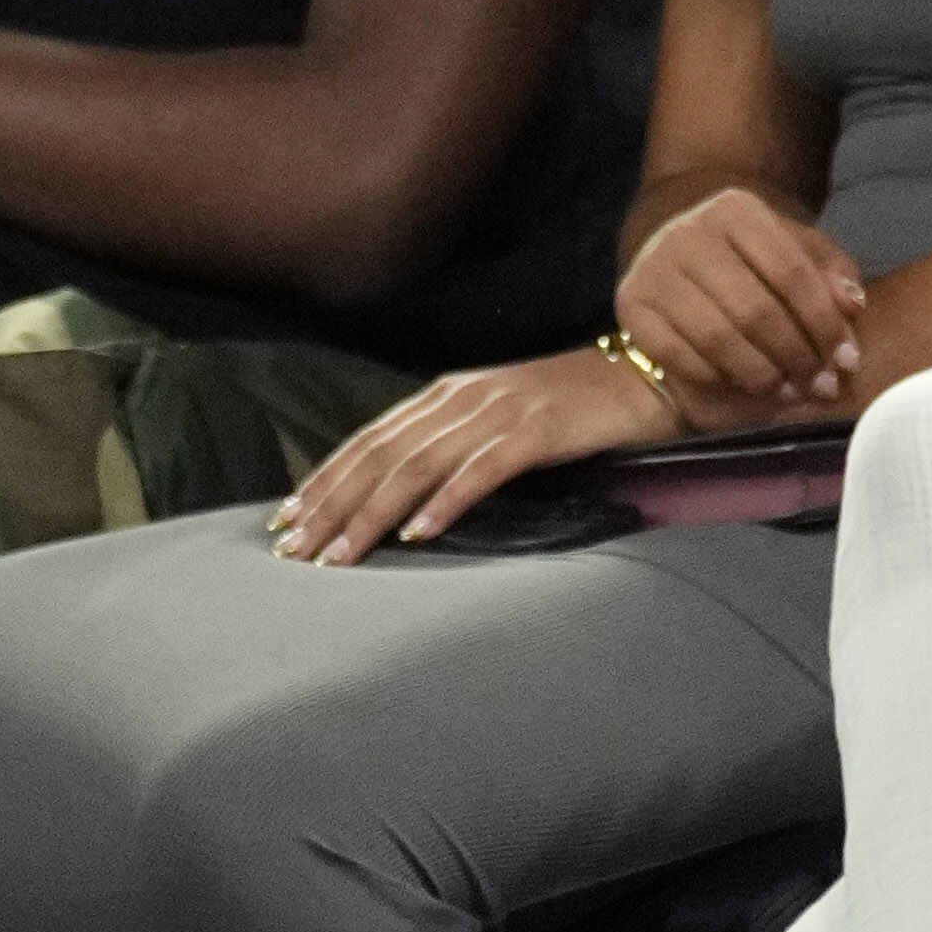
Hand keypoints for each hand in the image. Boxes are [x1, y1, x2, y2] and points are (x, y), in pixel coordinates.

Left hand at [268, 346, 658, 556]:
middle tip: (295, 549)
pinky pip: (481, 471)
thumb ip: (452, 443)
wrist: (643, 375)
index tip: (288, 518)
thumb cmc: (572, 406)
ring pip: (417, 466)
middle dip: (332, 505)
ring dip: (372, 514)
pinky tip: (419, 532)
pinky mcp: (536, 431)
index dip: (325, 478)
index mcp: (446, 395)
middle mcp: (461, 399)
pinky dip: (445, 502)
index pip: (369, 439)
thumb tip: (403, 490)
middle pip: (380, 456)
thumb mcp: (499, 419)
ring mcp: (497, 413)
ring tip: (341, 555)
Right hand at [610, 181, 869, 414]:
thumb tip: (852, 307)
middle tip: (821, 386)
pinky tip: (743, 386)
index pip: (792, 273)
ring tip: (788, 390)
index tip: (848, 360)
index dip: (825, 323)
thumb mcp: (796, 247)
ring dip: (761, 374)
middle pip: (755, 310)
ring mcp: (654, 269)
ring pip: (718, 337)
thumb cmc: (751, 253)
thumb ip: (831, 273)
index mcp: (736, 210)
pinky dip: (717, 378)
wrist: (675, 236)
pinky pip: (678, 355)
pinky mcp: (630, 304)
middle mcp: (689, 234)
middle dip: (797, 357)